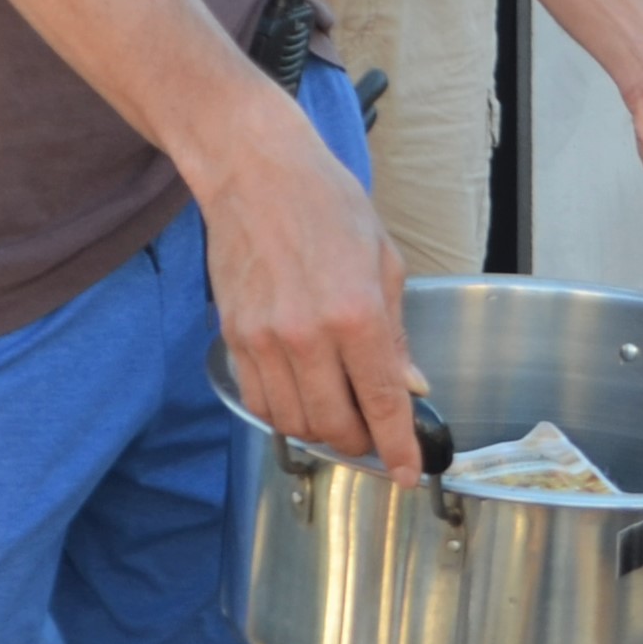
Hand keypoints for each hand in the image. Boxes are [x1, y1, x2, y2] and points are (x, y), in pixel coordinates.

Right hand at [188, 84, 428, 474]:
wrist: (254, 172)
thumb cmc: (326, 204)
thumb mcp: (383, 261)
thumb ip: (395, 333)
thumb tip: (410, 384)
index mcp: (356, 314)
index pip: (381, 403)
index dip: (398, 447)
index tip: (407, 471)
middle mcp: (306, 335)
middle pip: (334, 425)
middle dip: (360, 442)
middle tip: (373, 434)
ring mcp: (263, 340)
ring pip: (293, 422)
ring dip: (320, 431)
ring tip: (338, 416)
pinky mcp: (232, 337)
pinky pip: (258, 400)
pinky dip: (283, 412)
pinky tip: (301, 397)